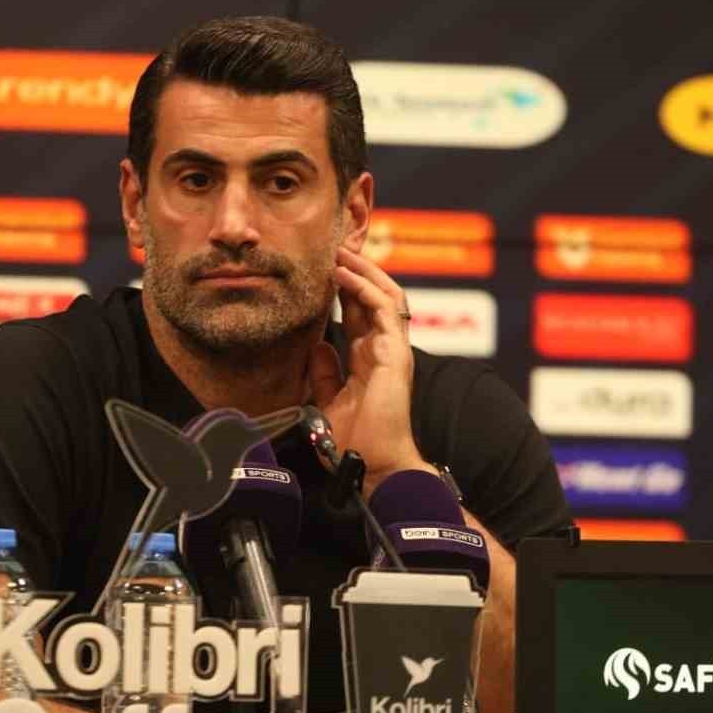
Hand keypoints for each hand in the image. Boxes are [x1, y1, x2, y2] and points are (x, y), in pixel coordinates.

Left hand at [306, 246, 430, 490]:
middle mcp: (385, 349)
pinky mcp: (395, 353)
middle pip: (376, 296)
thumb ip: (326, 373)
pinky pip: (385, 309)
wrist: (373, 464)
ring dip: (364, 271)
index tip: (326, 267)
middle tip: (335, 248)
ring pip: (387, 294)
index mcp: (371, 359)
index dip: (346, 287)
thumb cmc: (355, 441)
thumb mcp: (329, 401)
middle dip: (357, 269)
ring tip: (340, 253)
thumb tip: (317, 346)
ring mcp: (394, 350)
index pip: (361, 312)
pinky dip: (365, 288)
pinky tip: (343, 275)